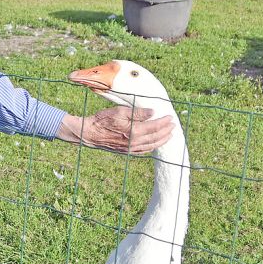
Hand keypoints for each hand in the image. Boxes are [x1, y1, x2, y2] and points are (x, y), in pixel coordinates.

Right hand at [56, 108, 173, 154]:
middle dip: (166, 131)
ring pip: (152, 145)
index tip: (170, 117)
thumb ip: (137, 112)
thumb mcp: (119, 111)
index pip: (154, 127)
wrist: (89, 133)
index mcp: (133, 131)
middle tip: (173, 125)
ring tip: (169, 134)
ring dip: (162, 139)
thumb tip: (153, 112)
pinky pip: (144, 151)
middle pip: (156, 137)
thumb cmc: (102, 120)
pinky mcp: (126, 151)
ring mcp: (130, 149)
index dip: (164, 122)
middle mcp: (134, 142)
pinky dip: (153, 146)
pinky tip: (155, 143)